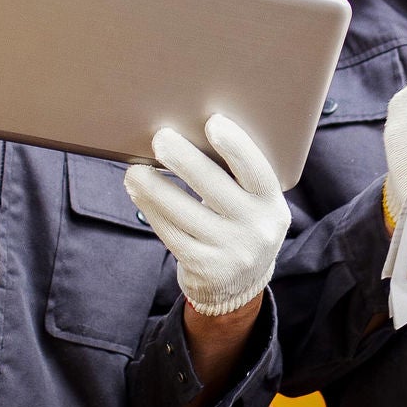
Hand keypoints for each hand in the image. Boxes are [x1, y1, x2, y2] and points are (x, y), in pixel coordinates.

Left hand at [124, 117, 289, 316]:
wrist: (240, 285)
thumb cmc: (240, 225)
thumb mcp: (254, 205)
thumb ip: (237, 178)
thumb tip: (190, 135)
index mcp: (272, 204)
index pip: (256, 170)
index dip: (236, 145)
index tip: (212, 121)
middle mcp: (256, 228)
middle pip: (213, 186)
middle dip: (184, 159)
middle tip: (160, 138)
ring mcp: (229, 250)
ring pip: (183, 210)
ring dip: (154, 186)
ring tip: (135, 170)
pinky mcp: (203, 267)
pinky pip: (170, 232)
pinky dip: (150, 209)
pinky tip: (137, 192)